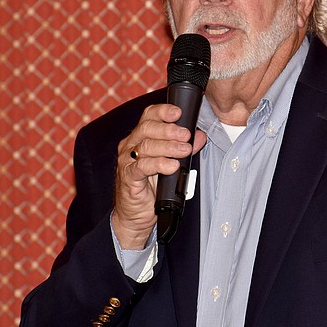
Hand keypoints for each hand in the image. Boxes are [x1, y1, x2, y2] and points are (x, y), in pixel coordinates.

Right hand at [112, 104, 206, 248]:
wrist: (135, 216)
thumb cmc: (152, 187)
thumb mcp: (172, 164)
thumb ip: (183, 148)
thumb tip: (200, 136)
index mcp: (140, 137)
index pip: (148, 116)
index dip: (163, 111)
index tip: (178, 112)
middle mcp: (130, 146)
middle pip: (147, 128)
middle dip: (169, 129)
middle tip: (186, 135)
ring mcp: (127, 161)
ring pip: (146, 146)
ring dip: (168, 147)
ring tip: (185, 151)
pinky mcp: (128, 177)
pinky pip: (142, 167)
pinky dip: (159, 164)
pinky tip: (172, 166)